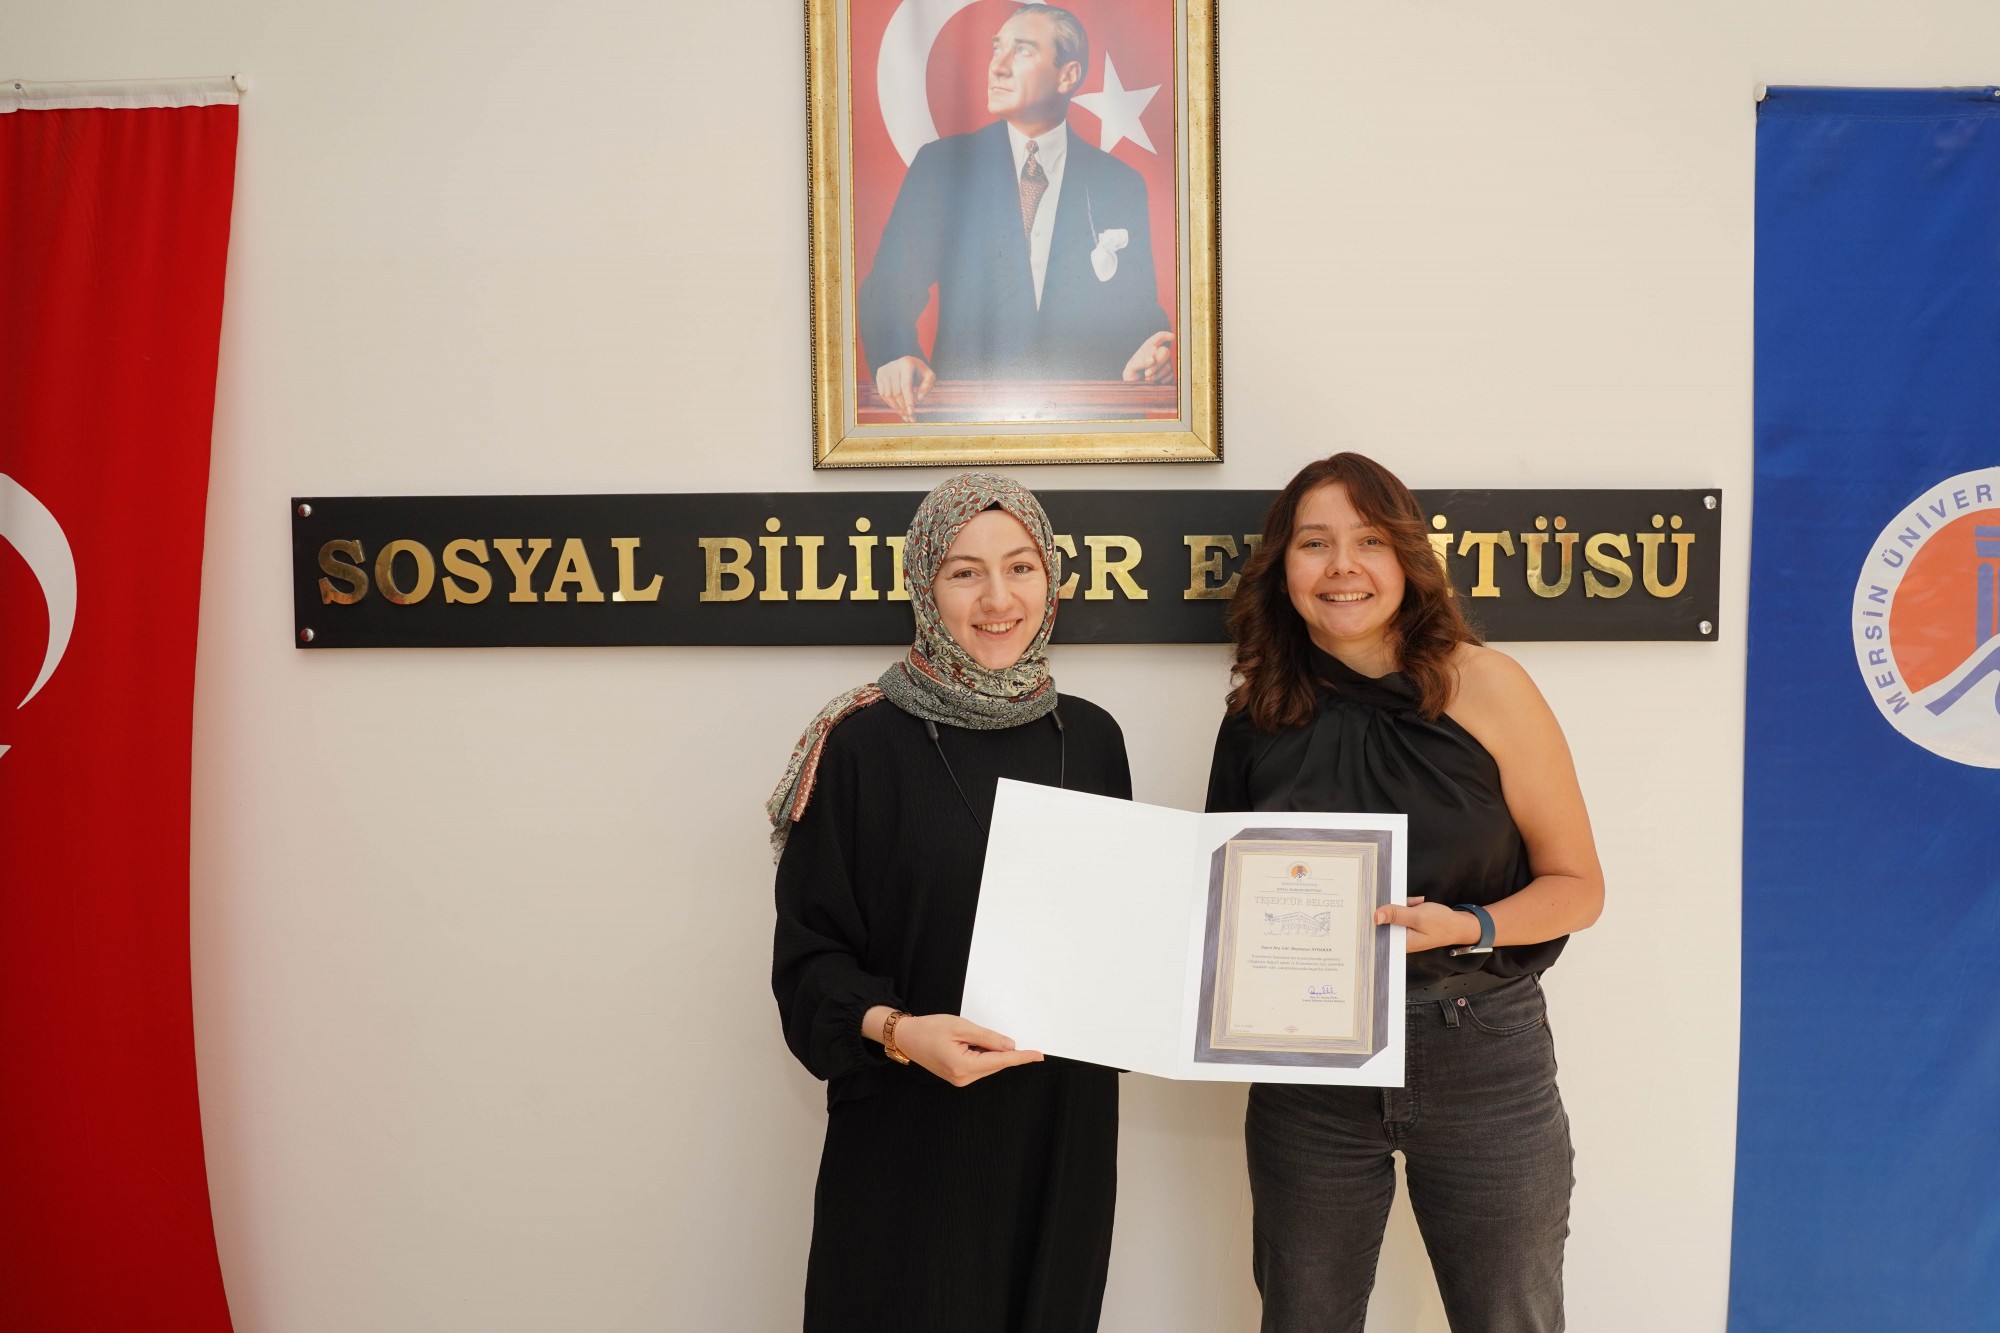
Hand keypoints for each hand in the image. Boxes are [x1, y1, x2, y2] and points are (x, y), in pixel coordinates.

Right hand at [874, 355, 934, 421]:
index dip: (908, 400)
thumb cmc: (919, 371)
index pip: (906, 385)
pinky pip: (883, 395)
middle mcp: (893, 366)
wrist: (905, 362)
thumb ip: (928, 386)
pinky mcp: (879, 376)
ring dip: (897, 409)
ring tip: (906, 417)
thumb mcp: (928, 375)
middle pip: (897, 393)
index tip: (911, 412)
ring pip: (889, 396)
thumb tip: (919, 399)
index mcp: (906, 364)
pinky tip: (899, 410)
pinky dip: (891, 405)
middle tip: (911, 418)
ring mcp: (884, 371)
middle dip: (904, 408)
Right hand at [889, 1013, 1042, 1086]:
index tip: (1038, 1055)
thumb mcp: (961, 1027)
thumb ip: (988, 1037)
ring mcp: (960, 1080)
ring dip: (991, 1052)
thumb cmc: (929, 1029)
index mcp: (964, 1066)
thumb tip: (1009, 1046)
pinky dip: (983, 1055)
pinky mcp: (958, 1077)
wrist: (906, 1037)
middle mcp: (963, 1078)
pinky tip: (974, 1044)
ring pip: (988, 1066)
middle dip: (1005, 1051)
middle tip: (1003, 1035)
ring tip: (971, 1036)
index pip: (1001, 1061)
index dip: (1021, 1057)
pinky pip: (979, 1066)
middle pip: (996, 1064)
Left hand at [1121, 331, 1174, 383]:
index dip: (1166, 335)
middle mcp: (1159, 353)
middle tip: (1147, 373)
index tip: (1172, 337)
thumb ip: (1140, 362)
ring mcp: (1166, 363)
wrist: (1135, 386)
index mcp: (1149, 347)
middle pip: (1165, 351)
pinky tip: (1155, 381)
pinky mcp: (1170, 374)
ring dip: (1157, 374)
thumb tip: (1152, 359)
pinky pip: (1171, 375)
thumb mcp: (1132, 367)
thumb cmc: (1132, 374)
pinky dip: (1162, 380)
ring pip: (1168, 366)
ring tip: (1147, 378)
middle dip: (1157, 363)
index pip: (1160, 337)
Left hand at [1372, 897, 1480, 953]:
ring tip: (1417, 904)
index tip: (1378, 905)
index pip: (1380, 930)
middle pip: (1386, 921)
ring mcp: (1404, 932)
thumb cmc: (1442, 923)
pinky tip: (1418, 903)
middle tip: (1408, 903)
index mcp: (1401, 942)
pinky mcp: (1408, 925)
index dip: (1377, 916)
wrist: (1458, 924)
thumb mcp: (1418, 917)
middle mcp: (1400, 939)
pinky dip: (1407, 905)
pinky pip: (1401, 913)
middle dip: (1394, 907)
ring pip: (1393, 914)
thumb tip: (1376, 916)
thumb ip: (1397, 915)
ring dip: (1403, 905)